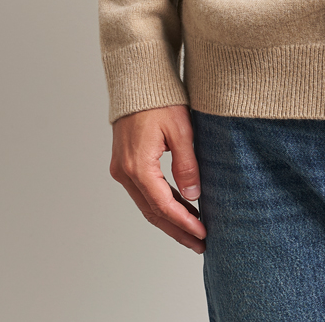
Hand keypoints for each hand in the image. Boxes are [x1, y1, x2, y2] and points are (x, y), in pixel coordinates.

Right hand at [109, 104, 206, 253]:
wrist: (137, 81)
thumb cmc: (160, 99)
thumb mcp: (180, 130)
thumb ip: (186, 164)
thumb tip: (193, 195)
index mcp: (138, 166)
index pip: (163, 206)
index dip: (184, 223)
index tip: (202, 234)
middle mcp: (124, 172)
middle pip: (152, 212)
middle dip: (177, 230)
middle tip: (200, 243)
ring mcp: (121, 169)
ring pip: (147, 205)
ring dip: (169, 220)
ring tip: (193, 232)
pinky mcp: (124, 164)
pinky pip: (143, 193)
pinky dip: (161, 205)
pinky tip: (179, 210)